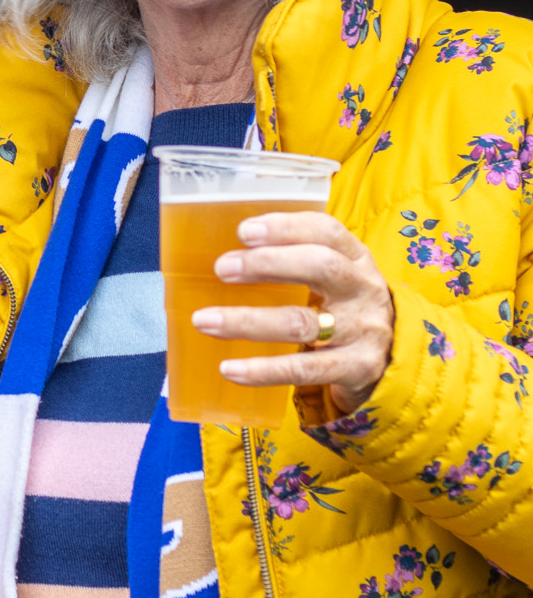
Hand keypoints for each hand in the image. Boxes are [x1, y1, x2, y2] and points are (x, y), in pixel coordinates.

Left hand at [195, 210, 395, 412]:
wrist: (393, 359)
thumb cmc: (344, 305)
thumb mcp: (332, 275)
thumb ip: (291, 259)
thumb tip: (222, 255)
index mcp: (355, 257)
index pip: (326, 231)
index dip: (286, 227)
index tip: (244, 231)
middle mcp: (363, 289)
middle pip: (321, 266)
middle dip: (267, 264)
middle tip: (222, 268)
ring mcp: (363, 330)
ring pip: (302, 322)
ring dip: (248, 321)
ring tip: (205, 321)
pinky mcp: (356, 368)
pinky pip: (304, 369)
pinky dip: (263, 370)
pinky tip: (229, 368)